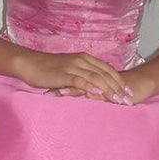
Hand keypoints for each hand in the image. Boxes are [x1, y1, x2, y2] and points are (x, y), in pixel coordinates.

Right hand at [15, 48, 139, 104]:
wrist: (29, 63)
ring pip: (96, 78)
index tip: (129, 92)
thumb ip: (81, 76)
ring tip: (119, 101)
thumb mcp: (68, 70)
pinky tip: (99, 93)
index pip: (107, 70)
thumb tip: (93, 86)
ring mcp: (73, 66)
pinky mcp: (64, 74)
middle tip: (129, 101)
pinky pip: (80, 80)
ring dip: (109, 90)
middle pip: (105, 74)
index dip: (120, 81)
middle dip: (119, 88)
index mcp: (84, 58)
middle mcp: (82, 60)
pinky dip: (91, 86)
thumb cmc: (47, 69)